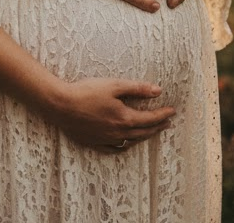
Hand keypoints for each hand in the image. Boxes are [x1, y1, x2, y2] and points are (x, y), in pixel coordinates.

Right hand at [43, 78, 174, 152]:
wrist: (61, 105)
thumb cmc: (86, 91)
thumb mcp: (114, 85)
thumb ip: (137, 88)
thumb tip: (158, 91)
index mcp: (124, 118)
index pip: (150, 118)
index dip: (162, 114)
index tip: (172, 111)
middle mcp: (118, 132)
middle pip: (143, 132)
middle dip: (157, 126)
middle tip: (167, 122)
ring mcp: (106, 139)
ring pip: (131, 141)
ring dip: (143, 136)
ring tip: (150, 131)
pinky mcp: (94, 142)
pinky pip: (115, 149)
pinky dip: (125, 145)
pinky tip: (125, 143)